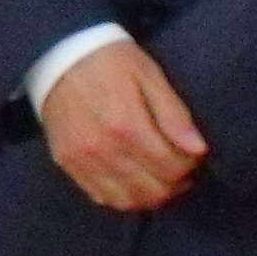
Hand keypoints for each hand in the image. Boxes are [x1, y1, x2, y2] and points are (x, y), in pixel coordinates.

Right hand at [35, 40, 208, 210]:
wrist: (58, 54)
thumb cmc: (110, 60)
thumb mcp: (148, 75)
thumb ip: (174, 114)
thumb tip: (198, 150)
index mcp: (128, 127)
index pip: (172, 168)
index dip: (190, 165)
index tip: (191, 153)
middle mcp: (105, 151)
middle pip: (153, 191)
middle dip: (175, 183)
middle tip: (178, 166)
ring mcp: (83, 161)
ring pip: (128, 201)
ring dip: (151, 195)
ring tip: (157, 177)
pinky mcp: (67, 163)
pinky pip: (101, 197)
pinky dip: (123, 196)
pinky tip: (131, 180)